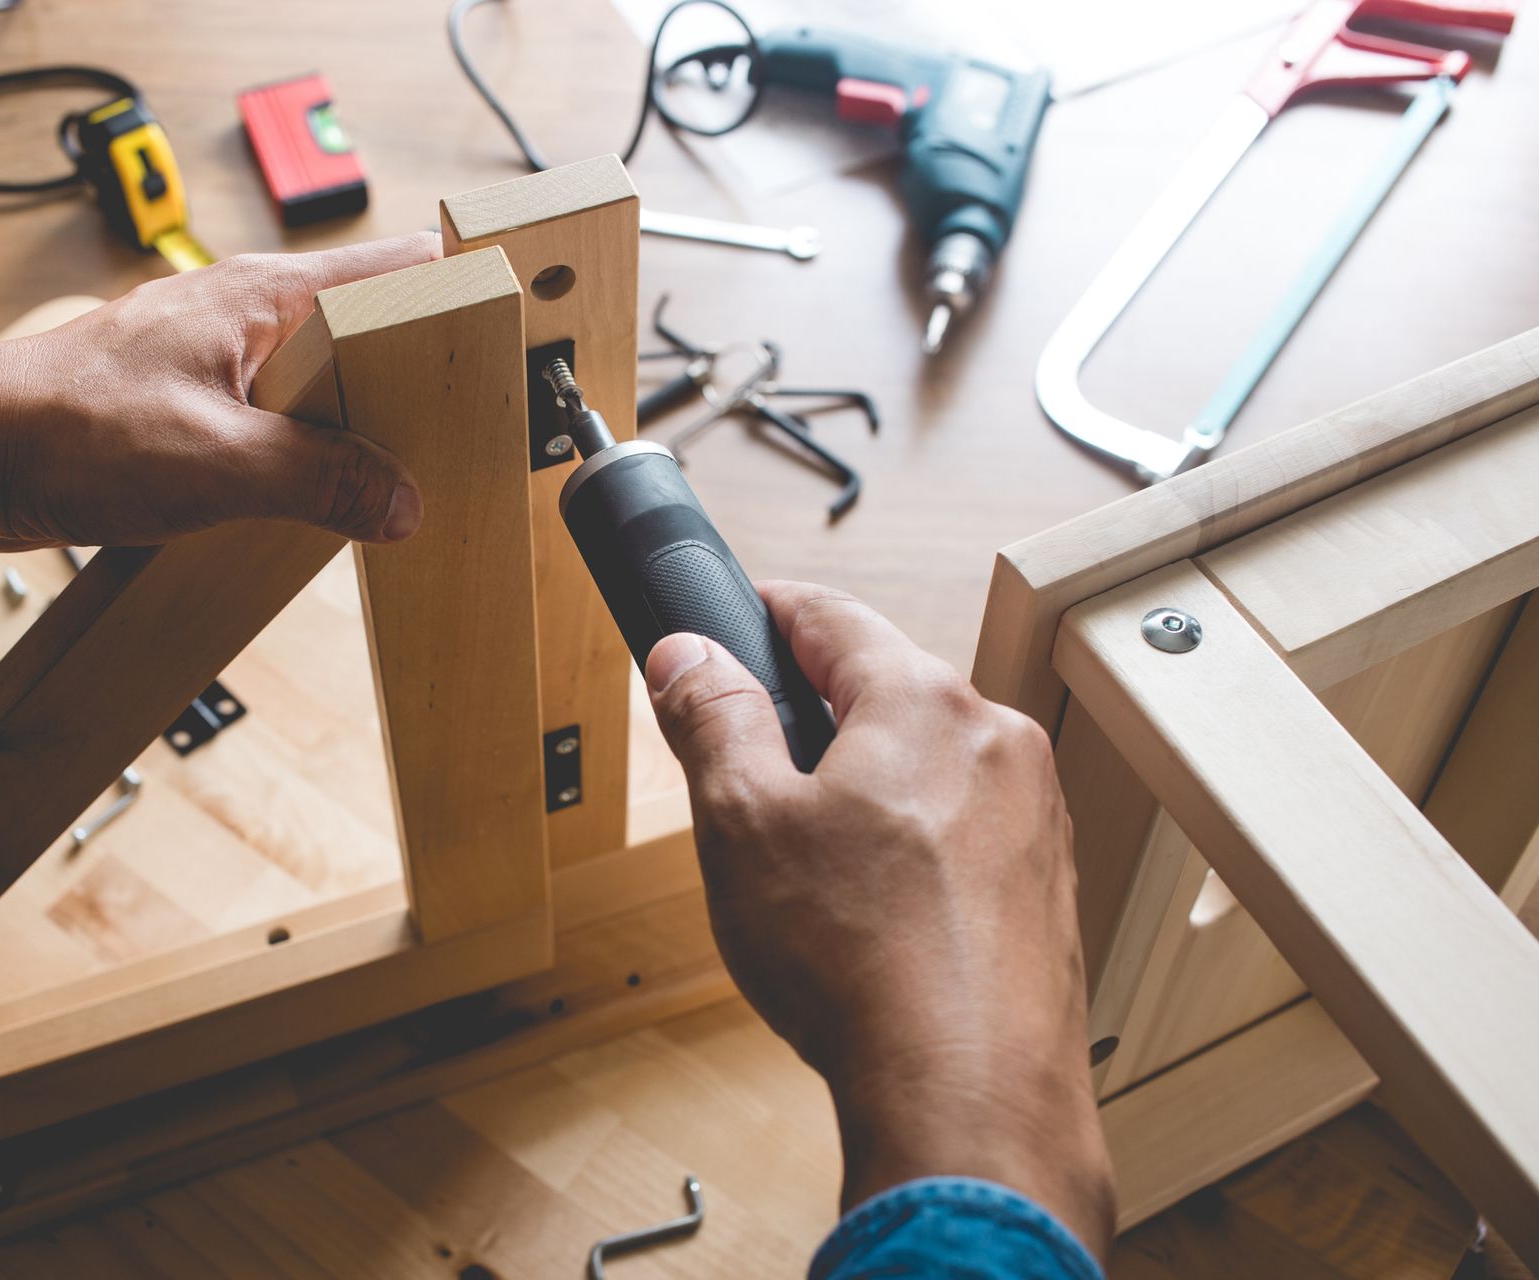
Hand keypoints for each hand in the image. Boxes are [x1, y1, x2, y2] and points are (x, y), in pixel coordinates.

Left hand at [0, 233, 440, 559]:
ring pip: (331, 386)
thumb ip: (322, 480)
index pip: (400, 270)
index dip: (461, 301)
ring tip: (398, 481)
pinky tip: (325, 499)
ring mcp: (228, 358)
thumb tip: (400, 502)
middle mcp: (254, 314)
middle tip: (459, 442)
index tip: (506, 348)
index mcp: (267, 297)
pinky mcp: (204, 402)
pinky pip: (287, 421)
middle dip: (419, 386)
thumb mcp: (220, 464)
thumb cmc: (72, 430)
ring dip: (362, 432)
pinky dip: (314, 455)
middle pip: (375, 334)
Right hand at [643, 582, 1113, 1256]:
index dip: (766, 612)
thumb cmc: (864, 965)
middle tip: (745, 773)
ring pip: (925, 767)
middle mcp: (997, 741)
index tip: (734, 620)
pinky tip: (870, 919)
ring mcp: (1035, 815)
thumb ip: (713, 718)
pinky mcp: (1047, 885)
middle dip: (810, 719)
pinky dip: (912, 850)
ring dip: (863, 791)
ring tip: (806, 874)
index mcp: (924, 701)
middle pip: (882, 692)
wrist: (970, 1099)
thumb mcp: (743, 821)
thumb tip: (689, 655)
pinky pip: (963, 833)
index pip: (831, 615)